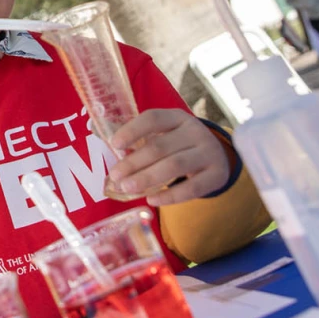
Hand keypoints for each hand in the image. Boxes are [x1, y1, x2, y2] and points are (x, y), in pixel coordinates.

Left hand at [107, 109, 230, 206]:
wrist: (218, 157)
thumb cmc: (179, 146)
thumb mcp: (165, 135)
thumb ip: (140, 139)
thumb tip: (100, 138)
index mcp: (177, 118)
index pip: (153, 119)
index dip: (132, 130)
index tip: (114, 145)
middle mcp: (195, 132)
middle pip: (160, 147)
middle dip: (134, 162)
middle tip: (115, 176)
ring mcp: (209, 152)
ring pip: (174, 166)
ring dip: (147, 178)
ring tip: (126, 188)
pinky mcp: (217, 175)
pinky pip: (192, 188)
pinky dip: (170, 196)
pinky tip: (151, 199)